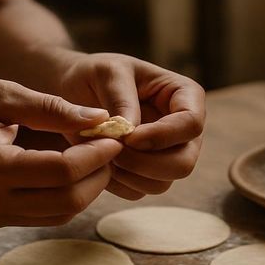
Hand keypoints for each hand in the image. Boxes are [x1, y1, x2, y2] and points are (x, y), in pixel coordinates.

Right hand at [0, 79, 122, 228]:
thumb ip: (48, 107)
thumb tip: (98, 117)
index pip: (62, 171)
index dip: (96, 156)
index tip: (114, 136)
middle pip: (66, 201)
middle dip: (98, 176)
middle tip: (110, 150)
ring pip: (56, 214)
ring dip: (84, 190)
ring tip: (94, 159)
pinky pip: (37, 215)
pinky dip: (61, 196)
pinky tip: (68, 170)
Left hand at [56, 53, 205, 199]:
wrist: (73, 91)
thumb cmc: (94, 74)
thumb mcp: (107, 72)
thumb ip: (121, 99)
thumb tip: (131, 132)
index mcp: (185, 96)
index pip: (191, 124)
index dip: (162, 135)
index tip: (128, 136)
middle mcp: (183, 130)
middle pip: (184, 163)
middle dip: (145, 163)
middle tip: (111, 150)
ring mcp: (168, 155)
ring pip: (162, 183)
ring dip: (128, 174)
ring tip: (102, 152)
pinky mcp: (148, 174)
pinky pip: (139, 191)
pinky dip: (117, 182)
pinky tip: (100, 161)